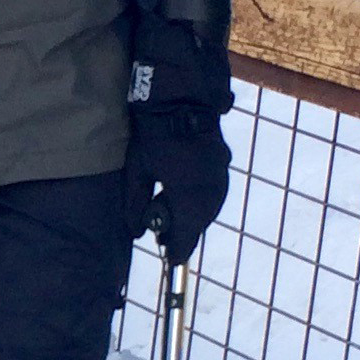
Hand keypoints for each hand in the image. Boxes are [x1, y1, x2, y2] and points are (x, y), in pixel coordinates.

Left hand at [125, 103, 230, 260]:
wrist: (182, 99)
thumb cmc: (155, 137)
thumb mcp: (139, 172)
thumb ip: (136, 205)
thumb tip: (136, 233)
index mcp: (190, 199)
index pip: (186, 238)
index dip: (176, 251)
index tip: (169, 260)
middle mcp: (211, 194)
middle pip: (198, 226)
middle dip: (182, 232)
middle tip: (163, 236)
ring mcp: (221, 180)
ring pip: (207, 211)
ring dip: (191, 215)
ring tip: (170, 212)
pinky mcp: (223, 167)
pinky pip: (213, 195)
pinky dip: (199, 201)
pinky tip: (183, 194)